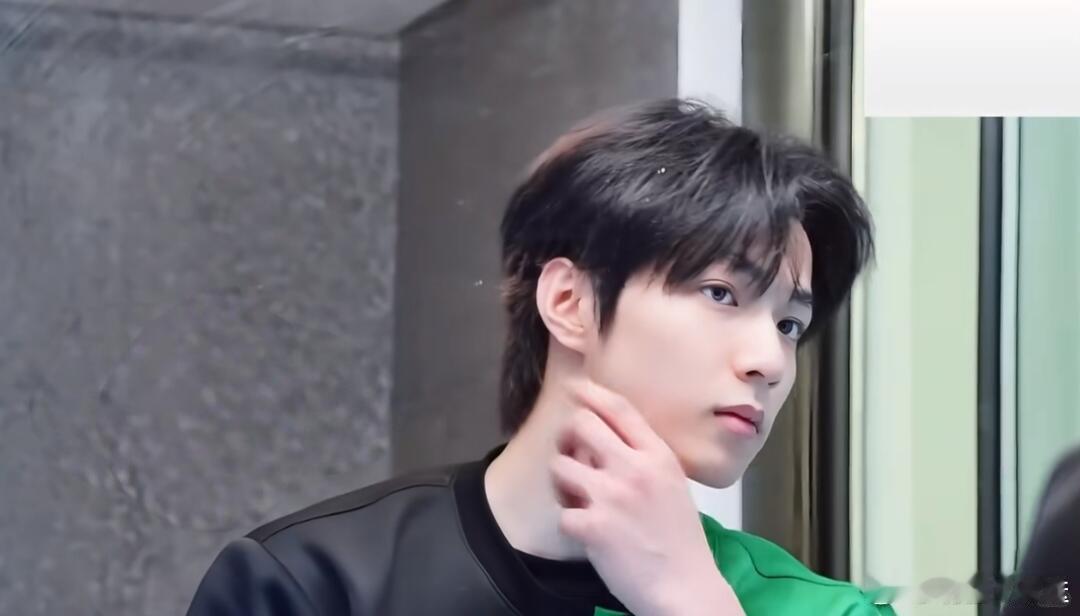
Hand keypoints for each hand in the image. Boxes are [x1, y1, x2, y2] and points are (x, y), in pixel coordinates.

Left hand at [550, 379, 744, 615]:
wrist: (685, 588)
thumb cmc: (680, 540)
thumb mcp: (672, 484)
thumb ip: (644, 458)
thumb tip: (608, 439)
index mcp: (657, 456)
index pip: (618, 408)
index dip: (591, 392)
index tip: (575, 388)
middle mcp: (633, 469)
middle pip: (581, 424)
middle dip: (569, 436)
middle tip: (572, 452)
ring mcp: (610, 496)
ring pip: (560, 464)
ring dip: (563, 480)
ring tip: (577, 495)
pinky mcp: (592, 526)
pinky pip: (562, 511)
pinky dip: (570, 521)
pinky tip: (585, 529)